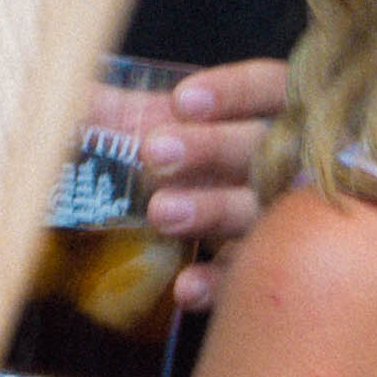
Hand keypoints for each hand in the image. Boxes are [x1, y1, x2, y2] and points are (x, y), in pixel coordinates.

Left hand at [145, 57, 288, 311]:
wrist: (293, 233)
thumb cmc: (227, 162)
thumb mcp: (192, 130)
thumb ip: (139, 114)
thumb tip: (78, 96)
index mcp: (284, 110)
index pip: (269, 89)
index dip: (232, 93)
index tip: (182, 100)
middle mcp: (298, 159)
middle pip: (260, 147)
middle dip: (209, 149)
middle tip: (154, 152)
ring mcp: (299, 215)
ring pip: (259, 209)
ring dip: (211, 210)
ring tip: (161, 213)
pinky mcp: (290, 268)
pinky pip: (256, 274)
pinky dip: (221, 282)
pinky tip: (186, 287)